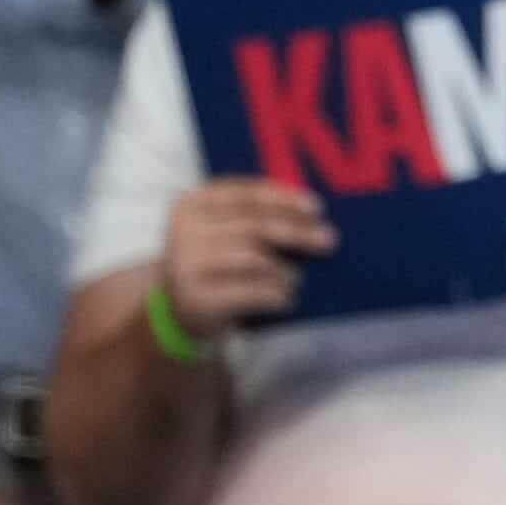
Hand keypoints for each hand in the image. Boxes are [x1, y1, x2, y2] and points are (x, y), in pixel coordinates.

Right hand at [161, 178, 336, 339]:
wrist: (176, 309)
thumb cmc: (214, 263)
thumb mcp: (223, 230)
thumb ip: (255, 214)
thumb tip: (312, 211)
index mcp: (191, 204)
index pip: (245, 194)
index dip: (284, 199)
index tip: (317, 208)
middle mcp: (184, 231)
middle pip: (255, 225)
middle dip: (298, 232)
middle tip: (329, 239)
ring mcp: (186, 266)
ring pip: (256, 259)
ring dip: (287, 270)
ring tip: (297, 278)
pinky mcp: (196, 299)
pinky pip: (252, 293)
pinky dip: (277, 295)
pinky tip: (287, 299)